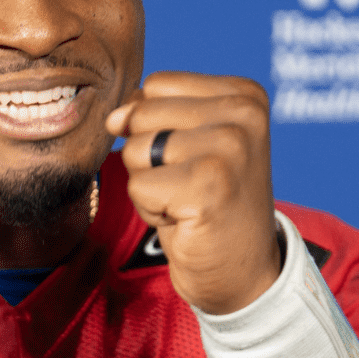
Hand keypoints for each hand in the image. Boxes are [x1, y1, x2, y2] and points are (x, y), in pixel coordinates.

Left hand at [105, 71, 280, 313]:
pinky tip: (186, 220)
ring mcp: (229, 149)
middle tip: (190, 185)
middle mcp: (244, 115)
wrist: (244, 272)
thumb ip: (152, 113)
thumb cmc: (212, 203)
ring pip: (135, 150)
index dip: (157, 126)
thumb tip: (114, 117)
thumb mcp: (189, 142)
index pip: (156, 85)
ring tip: (187, 201)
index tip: (195, 158)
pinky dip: (150, 210)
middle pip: (143, 115)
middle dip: (149, 156)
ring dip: (148, 184)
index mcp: (244, 95)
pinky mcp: (208, 188)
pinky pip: (137, 186)